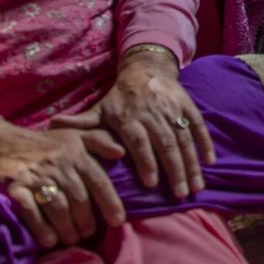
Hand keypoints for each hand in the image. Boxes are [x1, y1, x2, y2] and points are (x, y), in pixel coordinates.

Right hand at [0, 119, 126, 247]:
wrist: (2, 143)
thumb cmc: (46, 144)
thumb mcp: (75, 136)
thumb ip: (100, 141)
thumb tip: (121, 152)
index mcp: (76, 153)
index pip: (98, 181)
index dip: (110, 203)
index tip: (118, 221)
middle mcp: (58, 165)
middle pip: (79, 199)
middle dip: (86, 221)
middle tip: (88, 233)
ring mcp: (36, 176)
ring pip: (57, 207)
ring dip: (67, 228)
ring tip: (71, 238)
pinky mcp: (15, 187)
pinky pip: (30, 211)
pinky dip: (41, 228)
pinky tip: (49, 240)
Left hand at [51, 49, 214, 199]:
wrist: (146, 69)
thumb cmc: (119, 98)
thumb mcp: (99, 109)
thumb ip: (81, 124)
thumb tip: (53, 126)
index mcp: (129, 117)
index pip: (138, 141)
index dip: (145, 161)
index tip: (150, 184)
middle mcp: (152, 113)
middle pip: (165, 143)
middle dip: (174, 170)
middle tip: (180, 194)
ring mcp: (172, 110)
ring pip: (184, 138)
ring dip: (191, 163)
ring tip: (195, 187)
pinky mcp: (188, 106)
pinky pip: (198, 126)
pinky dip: (205, 143)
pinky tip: (210, 163)